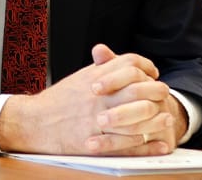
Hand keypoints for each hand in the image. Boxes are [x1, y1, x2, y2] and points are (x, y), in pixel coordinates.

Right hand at [0, 43, 185, 156]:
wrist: (35, 122)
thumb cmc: (58, 101)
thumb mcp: (78, 79)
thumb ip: (99, 68)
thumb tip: (116, 58)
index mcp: (94, 77)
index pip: (128, 63)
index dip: (144, 66)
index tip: (152, 72)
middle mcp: (97, 96)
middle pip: (136, 89)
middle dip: (155, 91)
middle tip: (164, 93)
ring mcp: (97, 119)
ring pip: (135, 117)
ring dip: (155, 118)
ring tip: (167, 119)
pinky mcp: (95, 141)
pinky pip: (125, 143)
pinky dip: (144, 144)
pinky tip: (156, 143)